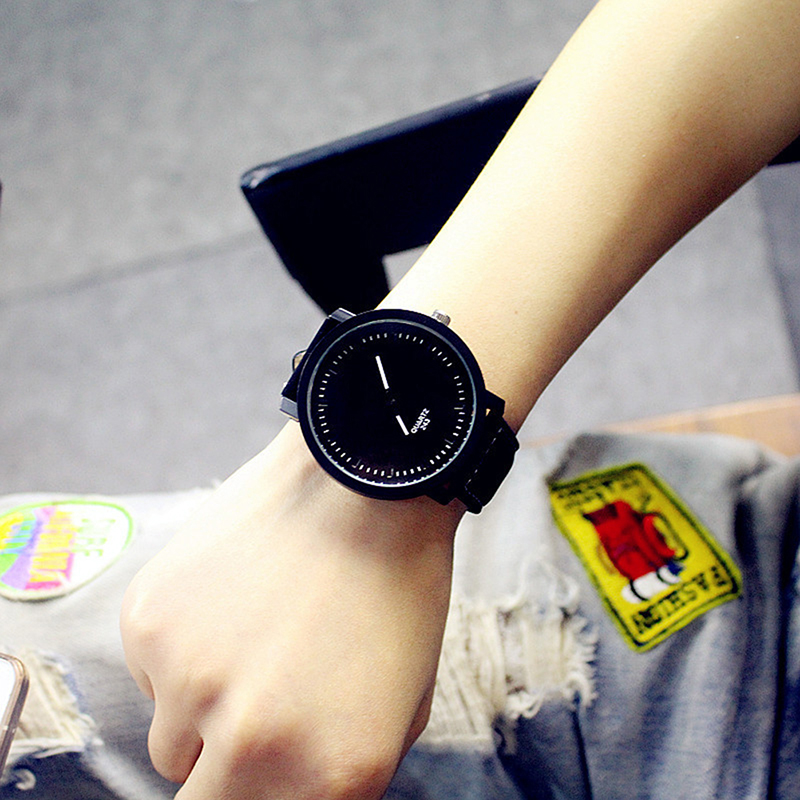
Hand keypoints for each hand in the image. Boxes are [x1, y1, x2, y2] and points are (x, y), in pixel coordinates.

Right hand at [120, 423, 460, 799]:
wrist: (361, 481)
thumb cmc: (395, 583)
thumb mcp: (401, 705)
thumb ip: (334, 774)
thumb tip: (286, 789)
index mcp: (328, 778)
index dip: (264, 795)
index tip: (264, 769)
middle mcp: (252, 745)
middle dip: (224, 776)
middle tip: (252, 720)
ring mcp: (191, 683)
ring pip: (170, 743)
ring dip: (201, 711)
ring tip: (251, 640)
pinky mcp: (149, 625)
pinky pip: (152, 672)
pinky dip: (182, 650)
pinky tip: (230, 597)